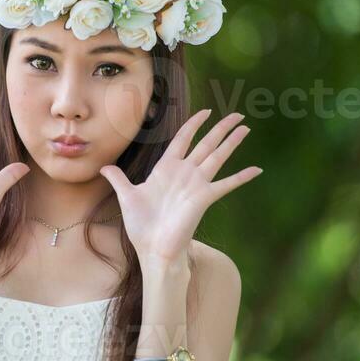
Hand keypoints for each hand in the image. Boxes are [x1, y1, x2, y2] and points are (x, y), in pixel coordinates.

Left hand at [99, 109, 260, 265]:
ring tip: (246, 127)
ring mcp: (196, 184)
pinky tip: (256, 169)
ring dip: (232, 142)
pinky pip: (226, 184)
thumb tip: (102, 167)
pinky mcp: (205, 197)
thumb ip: (118, 179)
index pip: (183, 139)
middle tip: (238, 115)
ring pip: (217, 156)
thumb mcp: (127, 196)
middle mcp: (185, 173)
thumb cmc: (142, 226)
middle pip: (206, 143)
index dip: (194, 124)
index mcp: (167, 169)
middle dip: (221, 128)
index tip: (206, 111)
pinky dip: (241, 177)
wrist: (153, 249)